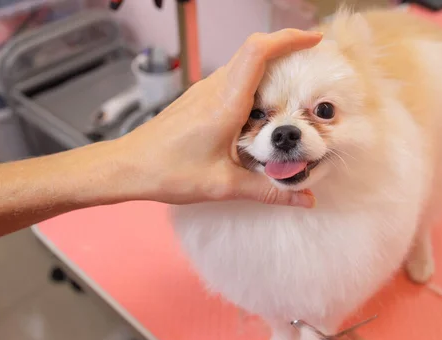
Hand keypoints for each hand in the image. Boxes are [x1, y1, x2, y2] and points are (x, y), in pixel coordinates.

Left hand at [117, 29, 321, 207]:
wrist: (128, 167)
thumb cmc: (169, 173)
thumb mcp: (224, 185)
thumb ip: (268, 190)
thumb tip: (305, 199)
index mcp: (225, 103)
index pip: (258, 52)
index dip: (288, 38)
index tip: (313, 41)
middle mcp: (214, 88)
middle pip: (254, 51)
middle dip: (286, 50)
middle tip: (312, 65)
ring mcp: (203, 90)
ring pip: (242, 65)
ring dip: (269, 68)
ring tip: (293, 90)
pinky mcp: (198, 98)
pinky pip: (231, 80)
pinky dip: (252, 83)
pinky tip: (261, 110)